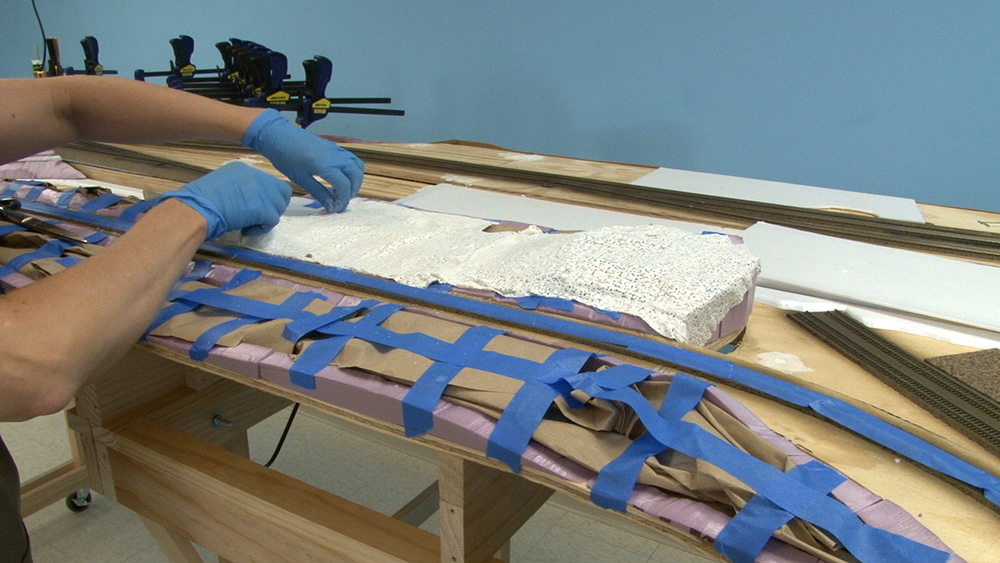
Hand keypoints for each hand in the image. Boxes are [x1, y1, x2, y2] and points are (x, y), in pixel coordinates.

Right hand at [160, 161, 290, 239]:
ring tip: (249, 225)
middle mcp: (255, 175)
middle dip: (272, 206)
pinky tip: (246, 230)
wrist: (196, 209)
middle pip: (280, 192)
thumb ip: (237, 189)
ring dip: (266, 219)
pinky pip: (273, 221)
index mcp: (243, 169)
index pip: (267, 182)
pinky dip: (261, 229)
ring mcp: (261, 191)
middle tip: (257, 217)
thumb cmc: (199, 201)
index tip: (253, 207)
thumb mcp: (220, 185)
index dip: (264, 197)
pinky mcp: (262, 208)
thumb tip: (246, 202)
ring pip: (278, 207)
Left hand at [242, 108, 363, 212]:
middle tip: (341, 199)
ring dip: (354, 179)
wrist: (279, 135)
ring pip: (357, 166)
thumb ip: (319, 192)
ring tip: (343, 189)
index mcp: (326, 166)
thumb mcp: (301, 179)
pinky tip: (340, 176)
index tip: (337, 208)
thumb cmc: (286, 157)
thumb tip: (330, 205)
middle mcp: (336, 157)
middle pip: (356, 176)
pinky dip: (352, 169)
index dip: (343, 200)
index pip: (344, 186)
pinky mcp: (334, 147)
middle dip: (352, 190)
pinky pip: (351, 158)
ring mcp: (336, 150)